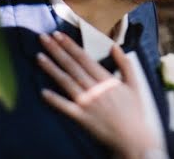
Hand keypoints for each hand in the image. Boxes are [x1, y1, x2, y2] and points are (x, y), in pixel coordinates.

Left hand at [37, 32, 161, 158]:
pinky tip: (42, 92)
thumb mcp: (134, 83)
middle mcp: (95, 88)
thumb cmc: (134, 110)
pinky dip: (54, 100)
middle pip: (72, 66)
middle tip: (44, 38)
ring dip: (52, 69)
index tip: (59, 35)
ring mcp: (87, 103)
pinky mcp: (82, 118)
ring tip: (39, 57)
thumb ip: (125, 63)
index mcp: (107, 79)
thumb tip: (114, 46)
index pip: (84, 58)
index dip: (70, 45)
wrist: (132, 137)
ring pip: (66, 82)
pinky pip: (65, 107)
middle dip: (57, 51)